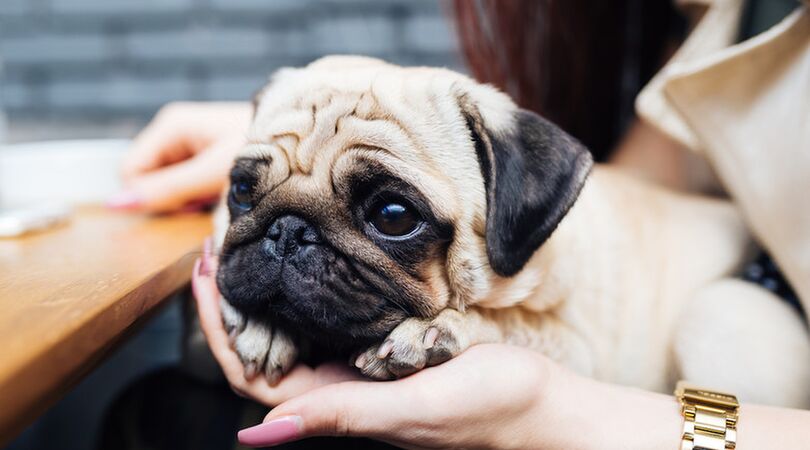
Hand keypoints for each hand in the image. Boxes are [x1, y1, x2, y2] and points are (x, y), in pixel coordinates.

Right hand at [114, 102, 252, 212]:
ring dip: (189, 199)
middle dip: (172, 198)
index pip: (130, 171)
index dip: (153, 195)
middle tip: (209, 198)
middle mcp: (177, 132)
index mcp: (171, 125)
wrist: (305, 143)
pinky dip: (201, 196)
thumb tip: (115, 205)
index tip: (190, 201)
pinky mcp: (207, 159)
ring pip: (167, 185)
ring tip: (220, 195)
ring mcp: (191, 145)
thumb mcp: (213, 174)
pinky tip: (224, 194)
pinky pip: (187, 185)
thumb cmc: (264, 151)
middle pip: (148, 179)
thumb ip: (167, 190)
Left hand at [193, 240, 680, 448]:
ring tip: (254, 244)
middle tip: (221, 244)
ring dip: (268, 290)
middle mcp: (341, 388)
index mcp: (336, 407)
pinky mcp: (389, 348)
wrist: (540, 403)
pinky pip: (334, 317)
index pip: (252, 374)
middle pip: (265, 347)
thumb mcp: (411, 409)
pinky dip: (311, 288)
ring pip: (296, 330)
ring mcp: (363, 368)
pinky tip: (312, 260)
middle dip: (235, 299)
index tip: (205, 271)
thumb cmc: (486, 410)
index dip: (220, 328)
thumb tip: (253, 434)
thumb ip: (339, 415)